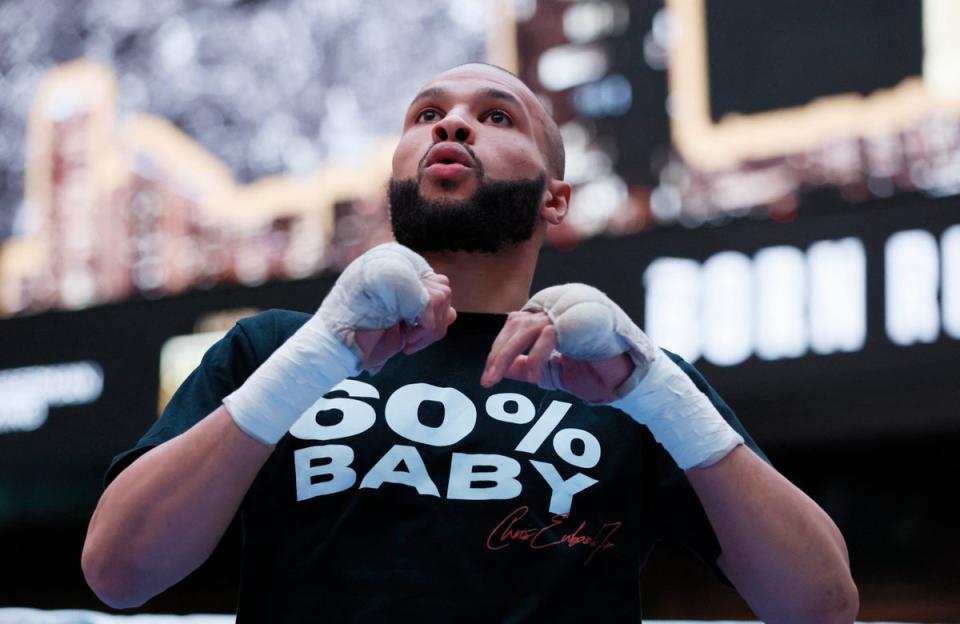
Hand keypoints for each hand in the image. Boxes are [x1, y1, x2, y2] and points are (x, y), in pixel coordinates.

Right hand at [318, 243, 455, 370]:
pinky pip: (434, 310)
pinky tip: (406, 343)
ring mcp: (396, 265)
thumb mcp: (397, 320)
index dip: (428, 313)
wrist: (330, 345)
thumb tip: (454, 313)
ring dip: (429, 331)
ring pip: (442, 298)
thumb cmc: (357, 336)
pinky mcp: (400, 280)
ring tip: (406, 341)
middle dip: (433, 322)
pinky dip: (425, 334)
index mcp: (389, 262)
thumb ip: (423, 312)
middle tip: (408, 338)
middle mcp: (393, 257)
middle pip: (442, 289)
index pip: (432, 284)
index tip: (409, 330)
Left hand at [480, 309, 632, 402]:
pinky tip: (533, 379)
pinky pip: (548, 337)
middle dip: (499, 353)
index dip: (500, 346)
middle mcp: (561, 303)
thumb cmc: (595, 372)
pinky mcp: (580, 319)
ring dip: (507, 355)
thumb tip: (502, 367)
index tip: (490, 371)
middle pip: (518, 323)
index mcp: (555, 309)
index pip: (517, 322)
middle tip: (487, 379)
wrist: (627, 380)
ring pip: (527, 328)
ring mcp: (571, 308)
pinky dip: (536, 358)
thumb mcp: (553, 371)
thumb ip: (528, 365)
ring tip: (496, 379)